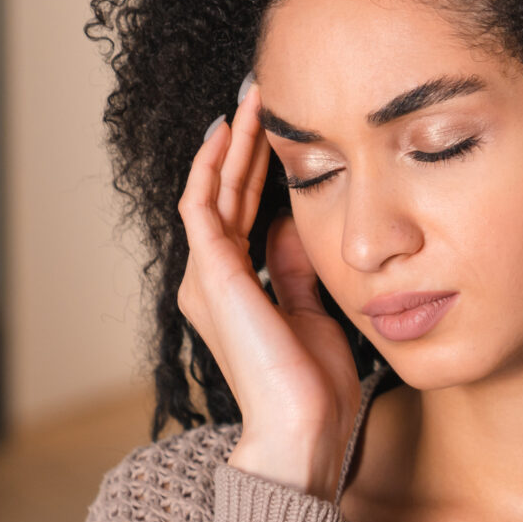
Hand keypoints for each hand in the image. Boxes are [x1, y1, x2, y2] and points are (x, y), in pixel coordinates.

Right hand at [175, 82, 363, 497]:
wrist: (303, 429)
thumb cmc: (317, 389)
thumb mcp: (314, 312)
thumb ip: (297, 269)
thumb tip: (293, 224)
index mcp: (237, 290)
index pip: (245, 213)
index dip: (261, 169)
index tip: (284, 128)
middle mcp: (212, 280)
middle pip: (226, 194)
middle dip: (245, 143)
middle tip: (262, 92)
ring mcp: (207, 276)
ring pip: (213, 189)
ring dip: (233, 143)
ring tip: (252, 97)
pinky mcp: (211, 274)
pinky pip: (205, 204)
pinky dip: (217, 165)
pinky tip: (234, 131)